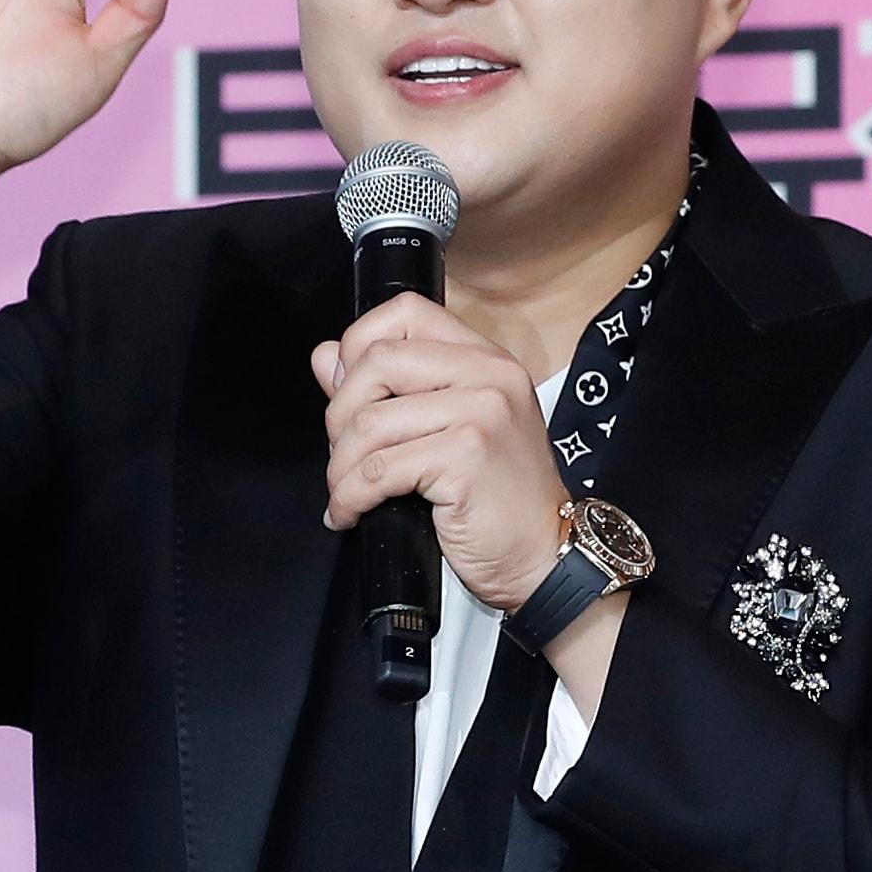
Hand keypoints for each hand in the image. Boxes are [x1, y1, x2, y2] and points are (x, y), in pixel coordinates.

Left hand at [310, 291, 571, 613]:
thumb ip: (388, 388)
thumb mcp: (449, 430)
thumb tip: (325, 355)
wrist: (546, 559)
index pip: (406, 312)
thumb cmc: (498, 500)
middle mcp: (490, 374)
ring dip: (340, 466)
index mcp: (486, 359)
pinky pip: (379, 470)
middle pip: (378, 362)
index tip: (346, 392)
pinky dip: (350, 497)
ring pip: (370, 421)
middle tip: (342, 456)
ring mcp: (482, 412)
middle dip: (339, 415)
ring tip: (344, 492)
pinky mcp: (466, 456)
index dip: (358, 345)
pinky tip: (350, 513)